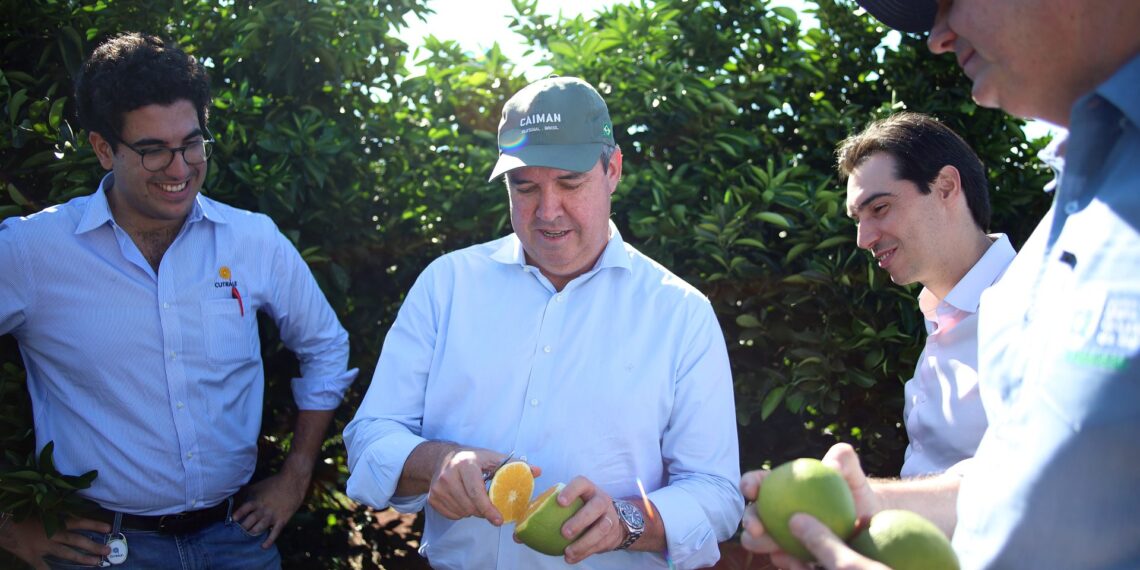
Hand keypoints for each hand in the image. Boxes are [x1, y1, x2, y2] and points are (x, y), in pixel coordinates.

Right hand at [0, 515, 110, 569]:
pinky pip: (43, 567)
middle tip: (107, 550)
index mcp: (54, 521)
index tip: (109, 528)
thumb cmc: (21, 513)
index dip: (94, 525)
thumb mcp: (41, 511)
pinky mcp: (31, 556)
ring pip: (66, 554)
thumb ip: (56, 515)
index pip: (79, 522)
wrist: (2, 521)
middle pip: (77, 541)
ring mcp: (42, 546)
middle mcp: (52, 534)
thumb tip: (71, 514)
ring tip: (96, 562)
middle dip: (93, 546)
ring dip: (82, 558)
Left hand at [231, 465, 310, 548]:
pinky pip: (274, 533)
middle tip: (239, 532)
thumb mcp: (258, 486)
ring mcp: (272, 515)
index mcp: (256, 500)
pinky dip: (269, 541)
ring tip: (249, 536)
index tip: (232, 520)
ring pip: (259, 529)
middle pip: (249, 522)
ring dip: (252, 533)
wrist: (293, 480)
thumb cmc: (274, 483)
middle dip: (243, 528)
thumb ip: (246, 492)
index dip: (237, 515)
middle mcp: (263, 509)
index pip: (244, 510)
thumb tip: (234, 495)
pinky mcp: (282, 520)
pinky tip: (263, 546)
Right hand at [428, 447, 537, 524]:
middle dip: (483, 510)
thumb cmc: (473, 459)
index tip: (499, 520)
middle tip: (489, 505)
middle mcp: (448, 476)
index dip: (488, 508)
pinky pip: (452, 516)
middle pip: (470, 506)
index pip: (476, 492)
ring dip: (473, 511)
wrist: (442, 458)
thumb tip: (537, 471)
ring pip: (462, 512)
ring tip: (475, 497)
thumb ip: (515, 465)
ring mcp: (437, 488)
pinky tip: (464, 500)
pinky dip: (462, 512)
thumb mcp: (493, 458)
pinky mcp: (432, 498)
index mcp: (465, 464)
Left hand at [543, 476, 624, 563]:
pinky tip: (571, 558)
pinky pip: (600, 544)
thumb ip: (544, 515)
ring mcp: (610, 516)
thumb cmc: (579, 510)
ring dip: (584, 542)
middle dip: (581, 519)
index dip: (572, 491)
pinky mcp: (612, 534)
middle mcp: (601, 500)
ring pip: (601, 528)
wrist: (609, 521)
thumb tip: (518, 536)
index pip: (581, 483)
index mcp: (587, 489)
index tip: (560, 502)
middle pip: (596, 506)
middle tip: (564, 532)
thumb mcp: (567, 506)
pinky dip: (585, 553)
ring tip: (568, 552)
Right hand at [739, 443, 881, 566]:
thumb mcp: (851, 473)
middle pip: (754, 516)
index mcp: (780, 487)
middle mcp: (776, 513)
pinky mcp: (794, 556)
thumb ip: (843, 459)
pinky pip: (785, 560)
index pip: (759, 483)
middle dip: (749, 522)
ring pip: (763, 543)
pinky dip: (786, 561)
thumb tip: (832, 465)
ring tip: (773, 549)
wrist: (867, 522)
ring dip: (761, 546)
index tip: (751, 490)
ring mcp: (782, 536)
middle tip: (757, 529)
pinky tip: (794, 562)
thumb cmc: (853, 492)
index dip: (748, 484)